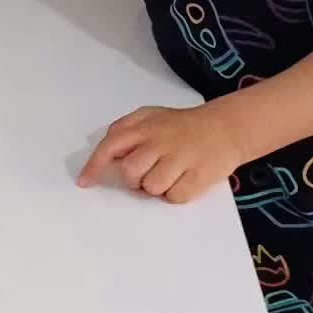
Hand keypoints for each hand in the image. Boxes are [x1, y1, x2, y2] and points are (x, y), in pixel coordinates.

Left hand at [77, 101, 240, 204]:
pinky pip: (174, 197)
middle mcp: (160, 141)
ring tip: (170, 173)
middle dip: (134, 179)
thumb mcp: (153, 115)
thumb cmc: (185, 126)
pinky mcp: (198, 176)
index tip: (85, 181)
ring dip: (157, 187)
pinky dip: (177, 193)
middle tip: (148, 171)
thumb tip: (107, 148)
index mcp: (146, 127)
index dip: (94, 165)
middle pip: (130, 172)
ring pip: (151, 188)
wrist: (227, 127)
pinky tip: (185, 178)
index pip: (111, 146)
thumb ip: (127, 128)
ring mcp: (180, 159)